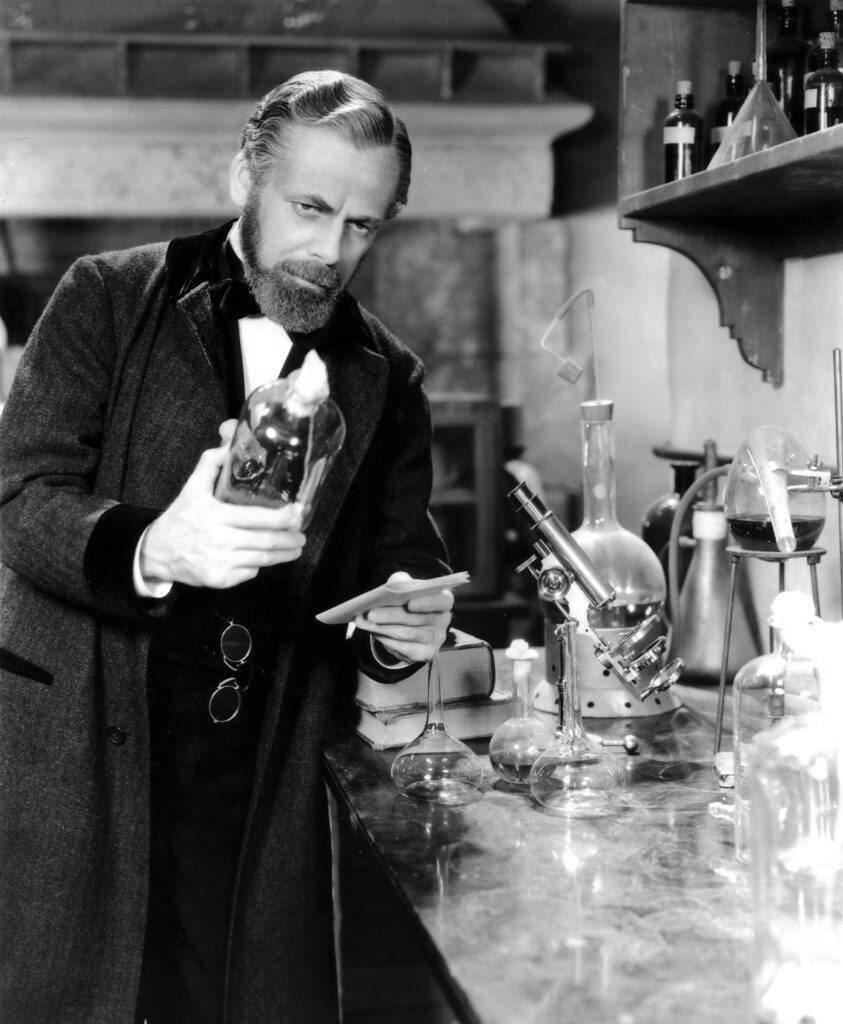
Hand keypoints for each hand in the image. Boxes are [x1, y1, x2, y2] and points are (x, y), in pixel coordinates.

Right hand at [139, 444, 305, 589]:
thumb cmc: (180, 518)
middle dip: (290, 539)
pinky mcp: (219, 580)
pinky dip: (259, 565)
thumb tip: (229, 439)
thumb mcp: (192, 487)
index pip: (257, 517)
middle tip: (302, 535)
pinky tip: (266, 558)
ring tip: (295, 548)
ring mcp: (220, 563)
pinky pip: (248, 572)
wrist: (157, 552)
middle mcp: (219, 540)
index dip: (283, 517)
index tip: (298, 513)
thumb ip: (211, 463)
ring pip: (262, 560)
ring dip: (283, 554)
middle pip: (265, 541)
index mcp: (215, 516)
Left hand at [353, 571, 453, 664]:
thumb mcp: (406, 586)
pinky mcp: (425, 653)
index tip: (410, 604)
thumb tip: (390, 588)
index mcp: (443, 600)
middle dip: (391, 616)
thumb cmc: (407, 599)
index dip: (427, 603)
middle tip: (371, 614)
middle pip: (417, 619)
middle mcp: (443, 620)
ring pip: (406, 634)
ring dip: (382, 629)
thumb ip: (400, 582)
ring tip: (364, 623)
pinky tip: (373, 633)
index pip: (442, 601)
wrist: (409, 622)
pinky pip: (403, 648)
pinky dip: (385, 640)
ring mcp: (436, 639)